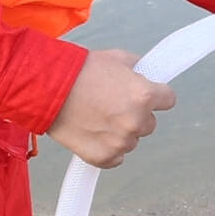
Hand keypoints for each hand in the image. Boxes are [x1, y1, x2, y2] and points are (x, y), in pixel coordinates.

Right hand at [46, 48, 174, 168]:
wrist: (46, 88)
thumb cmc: (79, 71)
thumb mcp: (117, 58)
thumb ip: (137, 70)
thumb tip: (146, 76)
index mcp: (144, 95)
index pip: (168, 100)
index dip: (157, 95)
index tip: (148, 95)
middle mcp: (136, 121)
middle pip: (149, 123)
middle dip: (136, 115)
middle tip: (113, 105)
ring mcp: (120, 142)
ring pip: (132, 140)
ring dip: (120, 132)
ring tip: (97, 117)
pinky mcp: (103, 157)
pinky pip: (116, 157)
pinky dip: (107, 148)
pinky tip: (93, 132)